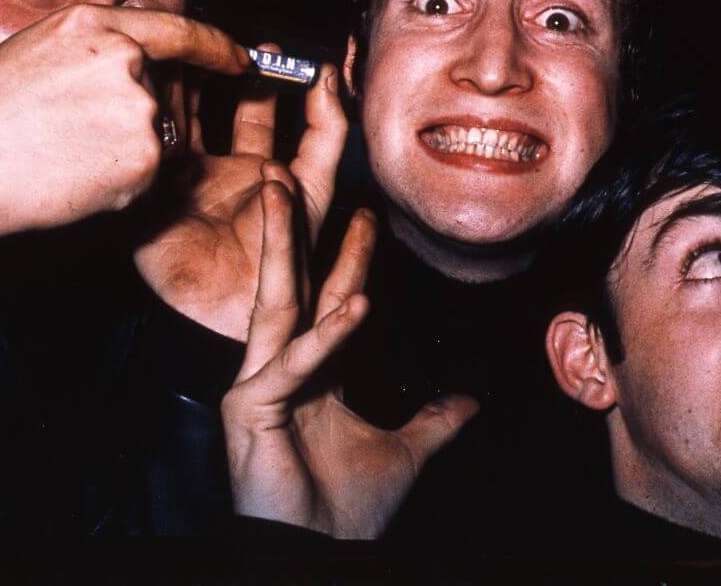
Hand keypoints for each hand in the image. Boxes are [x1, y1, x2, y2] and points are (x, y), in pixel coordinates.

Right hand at [0, 3, 249, 242]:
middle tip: (85, 133)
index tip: (241, 60)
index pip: (179, 30)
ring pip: (159, 136)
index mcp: (98, 27)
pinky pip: (149, 173)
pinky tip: (80, 174)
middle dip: (143, 115)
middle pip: (167, 94)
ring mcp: (139, 111)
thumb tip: (144, 56)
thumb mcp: (41, 48)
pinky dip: (122, 180)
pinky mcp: (144, 159)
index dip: (217, 47)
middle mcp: (127, 62)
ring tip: (72, 151)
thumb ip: (99, 45)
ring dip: (130, 149)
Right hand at [134, 58, 345, 339]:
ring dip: (204, 83)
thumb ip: (323, 135)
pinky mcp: (163, 183)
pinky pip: (163, 135)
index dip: (304, 90)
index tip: (309, 59)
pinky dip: (165, 105)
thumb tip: (329, 77)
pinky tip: (168, 74)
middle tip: (257, 46)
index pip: (294, 122)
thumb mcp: (312, 191)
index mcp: (280, 176)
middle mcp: (241, 172)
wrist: (223, 306)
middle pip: (246, 111)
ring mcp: (200, 176)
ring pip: (202, 115)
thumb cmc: (277, 254)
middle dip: (250, 75)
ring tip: (209, 46)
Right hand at [221, 186, 477, 537]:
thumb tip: (471, 400)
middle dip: (296, 228)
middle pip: (293, 283)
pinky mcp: (250, 409)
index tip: (367, 213)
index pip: (330, 297)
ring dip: (281, 247)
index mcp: (313, 372)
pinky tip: (357, 306)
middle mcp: (282, 368)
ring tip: (284, 195)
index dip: (349, 257)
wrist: (321, 554)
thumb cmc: (348, 508)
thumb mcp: (407, 451)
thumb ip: (436, 420)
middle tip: (295, 172)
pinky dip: (326, 336)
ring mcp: (261, 385)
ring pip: (273, 303)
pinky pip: (291, 363)